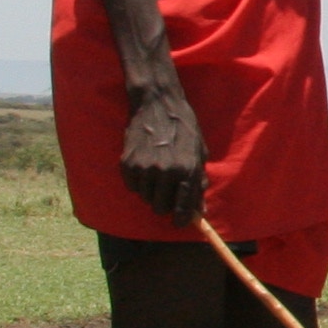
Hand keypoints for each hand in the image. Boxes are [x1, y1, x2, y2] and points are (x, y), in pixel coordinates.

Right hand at [119, 80, 207, 225]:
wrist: (156, 105)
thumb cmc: (183, 128)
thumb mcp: (200, 153)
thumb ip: (199, 182)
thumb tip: (201, 211)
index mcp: (188, 169)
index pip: (183, 207)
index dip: (182, 219)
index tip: (180, 223)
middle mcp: (166, 172)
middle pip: (160, 208)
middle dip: (165, 204)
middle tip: (168, 193)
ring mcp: (144, 168)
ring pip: (146, 198)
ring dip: (152, 191)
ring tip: (158, 172)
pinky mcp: (127, 164)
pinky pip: (132, 187)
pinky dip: (138, 182)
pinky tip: (145, 165)